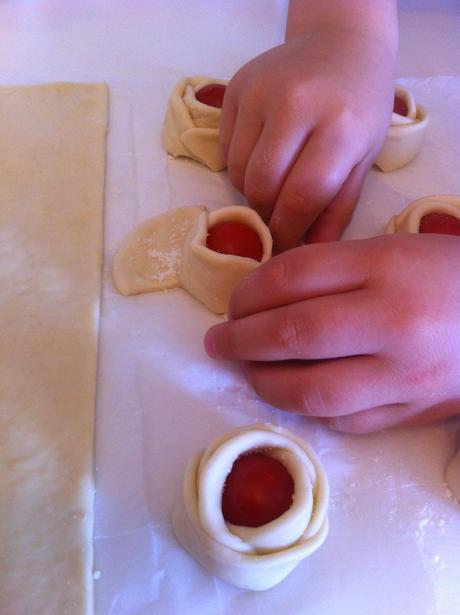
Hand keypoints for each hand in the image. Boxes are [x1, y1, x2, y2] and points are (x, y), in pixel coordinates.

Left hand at [204, 235, 459, 432]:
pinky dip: (308, 409)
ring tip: (247, 372)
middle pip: (293, 333)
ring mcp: (403, 376)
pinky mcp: (412, 413)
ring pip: (311, 391)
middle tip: (217, 342)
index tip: (232, 303)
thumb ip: (331, 269)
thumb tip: (263, 296)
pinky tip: (294, 394)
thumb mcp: (392, 250)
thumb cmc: (447, 275)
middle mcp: (392, 322)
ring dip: (264, 382)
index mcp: (386, 267)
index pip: (293, 276)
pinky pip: (343, 421)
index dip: (248, 292)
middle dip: (241, 340)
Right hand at [220, 31, 395, 251]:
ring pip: (238, 170)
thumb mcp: (363, 158)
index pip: (302, 196)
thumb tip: (308, 252)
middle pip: (262, 186)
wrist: (342, 44)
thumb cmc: (360, 107)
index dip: (288, 231)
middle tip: (278, 215)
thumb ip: (337, 208)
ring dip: (252, 189)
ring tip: (275, 180)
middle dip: (266, 213)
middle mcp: (297, 104)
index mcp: (339, 126)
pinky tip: (263, 151)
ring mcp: (262, 91)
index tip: (284, 246)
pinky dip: (240, 163)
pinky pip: (226, 147)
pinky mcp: (237, 85)